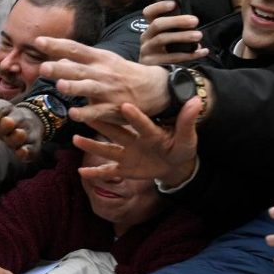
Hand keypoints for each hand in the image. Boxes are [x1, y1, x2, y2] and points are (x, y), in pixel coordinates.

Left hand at [37, 38, 170, 123]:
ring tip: (60, 86)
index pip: (74, 48)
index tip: (38, 41)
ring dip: (74, 87)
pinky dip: (86, 113)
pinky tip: (73, 114)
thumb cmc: (122, 73)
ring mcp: (108, 90)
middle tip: (43, 67)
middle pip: (79, 69)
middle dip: (61, 69)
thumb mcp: (103, 62)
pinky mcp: (114, 108)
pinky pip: (98, 111)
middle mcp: (102, 72)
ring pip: (89, 88)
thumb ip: (78, 63)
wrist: (155, 88)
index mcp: (98, 58)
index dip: (56, 45)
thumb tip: (56, 59)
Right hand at [74, 99, 200, 187]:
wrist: (175, 164)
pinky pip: (108, 171)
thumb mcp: (188, 137)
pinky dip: (96, 173)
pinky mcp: (125, 169)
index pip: (142, 124)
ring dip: (92, 145)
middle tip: (87, 113)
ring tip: (75, 138)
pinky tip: (81, 172)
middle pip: (116, 132)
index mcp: (150, 133)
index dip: (135, 117)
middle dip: (101, 124)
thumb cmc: (181, 147)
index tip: (126, 106)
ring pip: (107, 149)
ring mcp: (127, 155)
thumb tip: (197, 101)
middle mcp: (134, 141)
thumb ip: (187, 121)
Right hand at [138, 0, 209, 65]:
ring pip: (162, 39)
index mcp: (151, 28)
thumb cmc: (166, 51)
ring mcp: (147, 50)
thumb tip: (192, 21)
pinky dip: (189, 54)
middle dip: (177, 21)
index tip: (173, 3)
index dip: (159, 6)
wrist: (152, 75)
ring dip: (182, 36)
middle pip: (157, 24)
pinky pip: (172, 58)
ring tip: (198, 35)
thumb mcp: (168, 37)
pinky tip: (202, 51)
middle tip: (194, 20)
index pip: (149, 13)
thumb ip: (176, 28)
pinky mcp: (152, 63)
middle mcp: (146, 37)